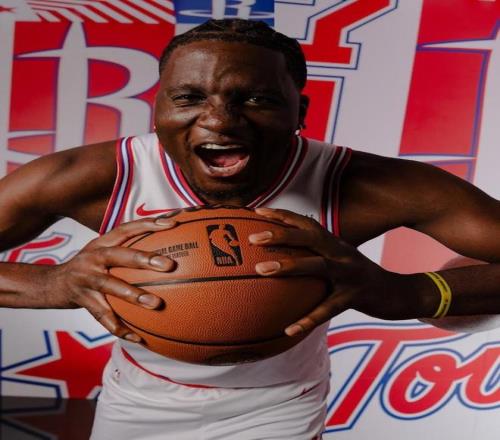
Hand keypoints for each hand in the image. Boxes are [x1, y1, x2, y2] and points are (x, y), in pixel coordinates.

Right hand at [45, 217, 176, 340]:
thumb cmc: (89, 266)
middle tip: (168, 265)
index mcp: (102, 243)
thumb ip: (127, 247)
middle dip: (144, 258)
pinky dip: (121, 328)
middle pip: (120, 255)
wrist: (51, 284)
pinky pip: (103, 317)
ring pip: (111, 287)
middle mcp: (93, 257)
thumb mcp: (102, 250)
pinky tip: (140, 338)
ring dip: (134, 295)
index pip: (127, 228)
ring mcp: (86, 278)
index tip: (172, 223)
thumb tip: (165, 242)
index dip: (148, 224)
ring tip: (156, 304)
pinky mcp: (82, 300)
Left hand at [249, 208, 425, 335]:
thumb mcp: (339, 261)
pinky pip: (328, 309)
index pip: (307, 223)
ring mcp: (350, 274)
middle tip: (253, 238)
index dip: (283, 215)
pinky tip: (288, 329)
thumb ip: (316, 256)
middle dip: (282, 233)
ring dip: (289, 266)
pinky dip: (308, 319)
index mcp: (335, 243)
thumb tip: (284, 259)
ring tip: (261, 270)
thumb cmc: (358, 277)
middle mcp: (342, 253)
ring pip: (318, 266)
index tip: (257, 212)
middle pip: (310, 237)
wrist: (397, 293)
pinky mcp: (356, 297)